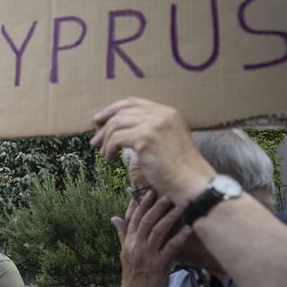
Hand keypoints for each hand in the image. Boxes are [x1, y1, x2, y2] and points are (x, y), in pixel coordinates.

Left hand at [91, 98, 214, 205]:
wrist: (192, 183)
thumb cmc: (178, 169)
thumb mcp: (165, 141)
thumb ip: (148, 130)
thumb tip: (117, 128)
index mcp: (169, 112)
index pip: (134, 102)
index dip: (113, 109)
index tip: (99, 119)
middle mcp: (162, 114)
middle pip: (122, 113)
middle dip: (105, 127)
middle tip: (95, 141)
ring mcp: (154, 124)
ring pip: (116, 125)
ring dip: (105, 141)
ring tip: (105, 154)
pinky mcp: (146, 137)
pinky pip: (116, 139)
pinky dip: (108, 149)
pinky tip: (110, 159)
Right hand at [112, 191, 191, 286]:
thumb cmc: (133, 276)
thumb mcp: (125, 253)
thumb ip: (122, 234)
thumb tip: (114, 217)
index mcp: (128, 242)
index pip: (132, 218)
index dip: (140, 204)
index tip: (147, 191)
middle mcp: (136, 246)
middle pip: (145, 221)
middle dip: (156, 206)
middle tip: (166, 194)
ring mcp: (147, 255)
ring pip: (157, 231)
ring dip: (169, 217)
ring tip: (179, 206)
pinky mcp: (159, 264)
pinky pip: (171, 247)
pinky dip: (180, 236)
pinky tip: (188, 228)